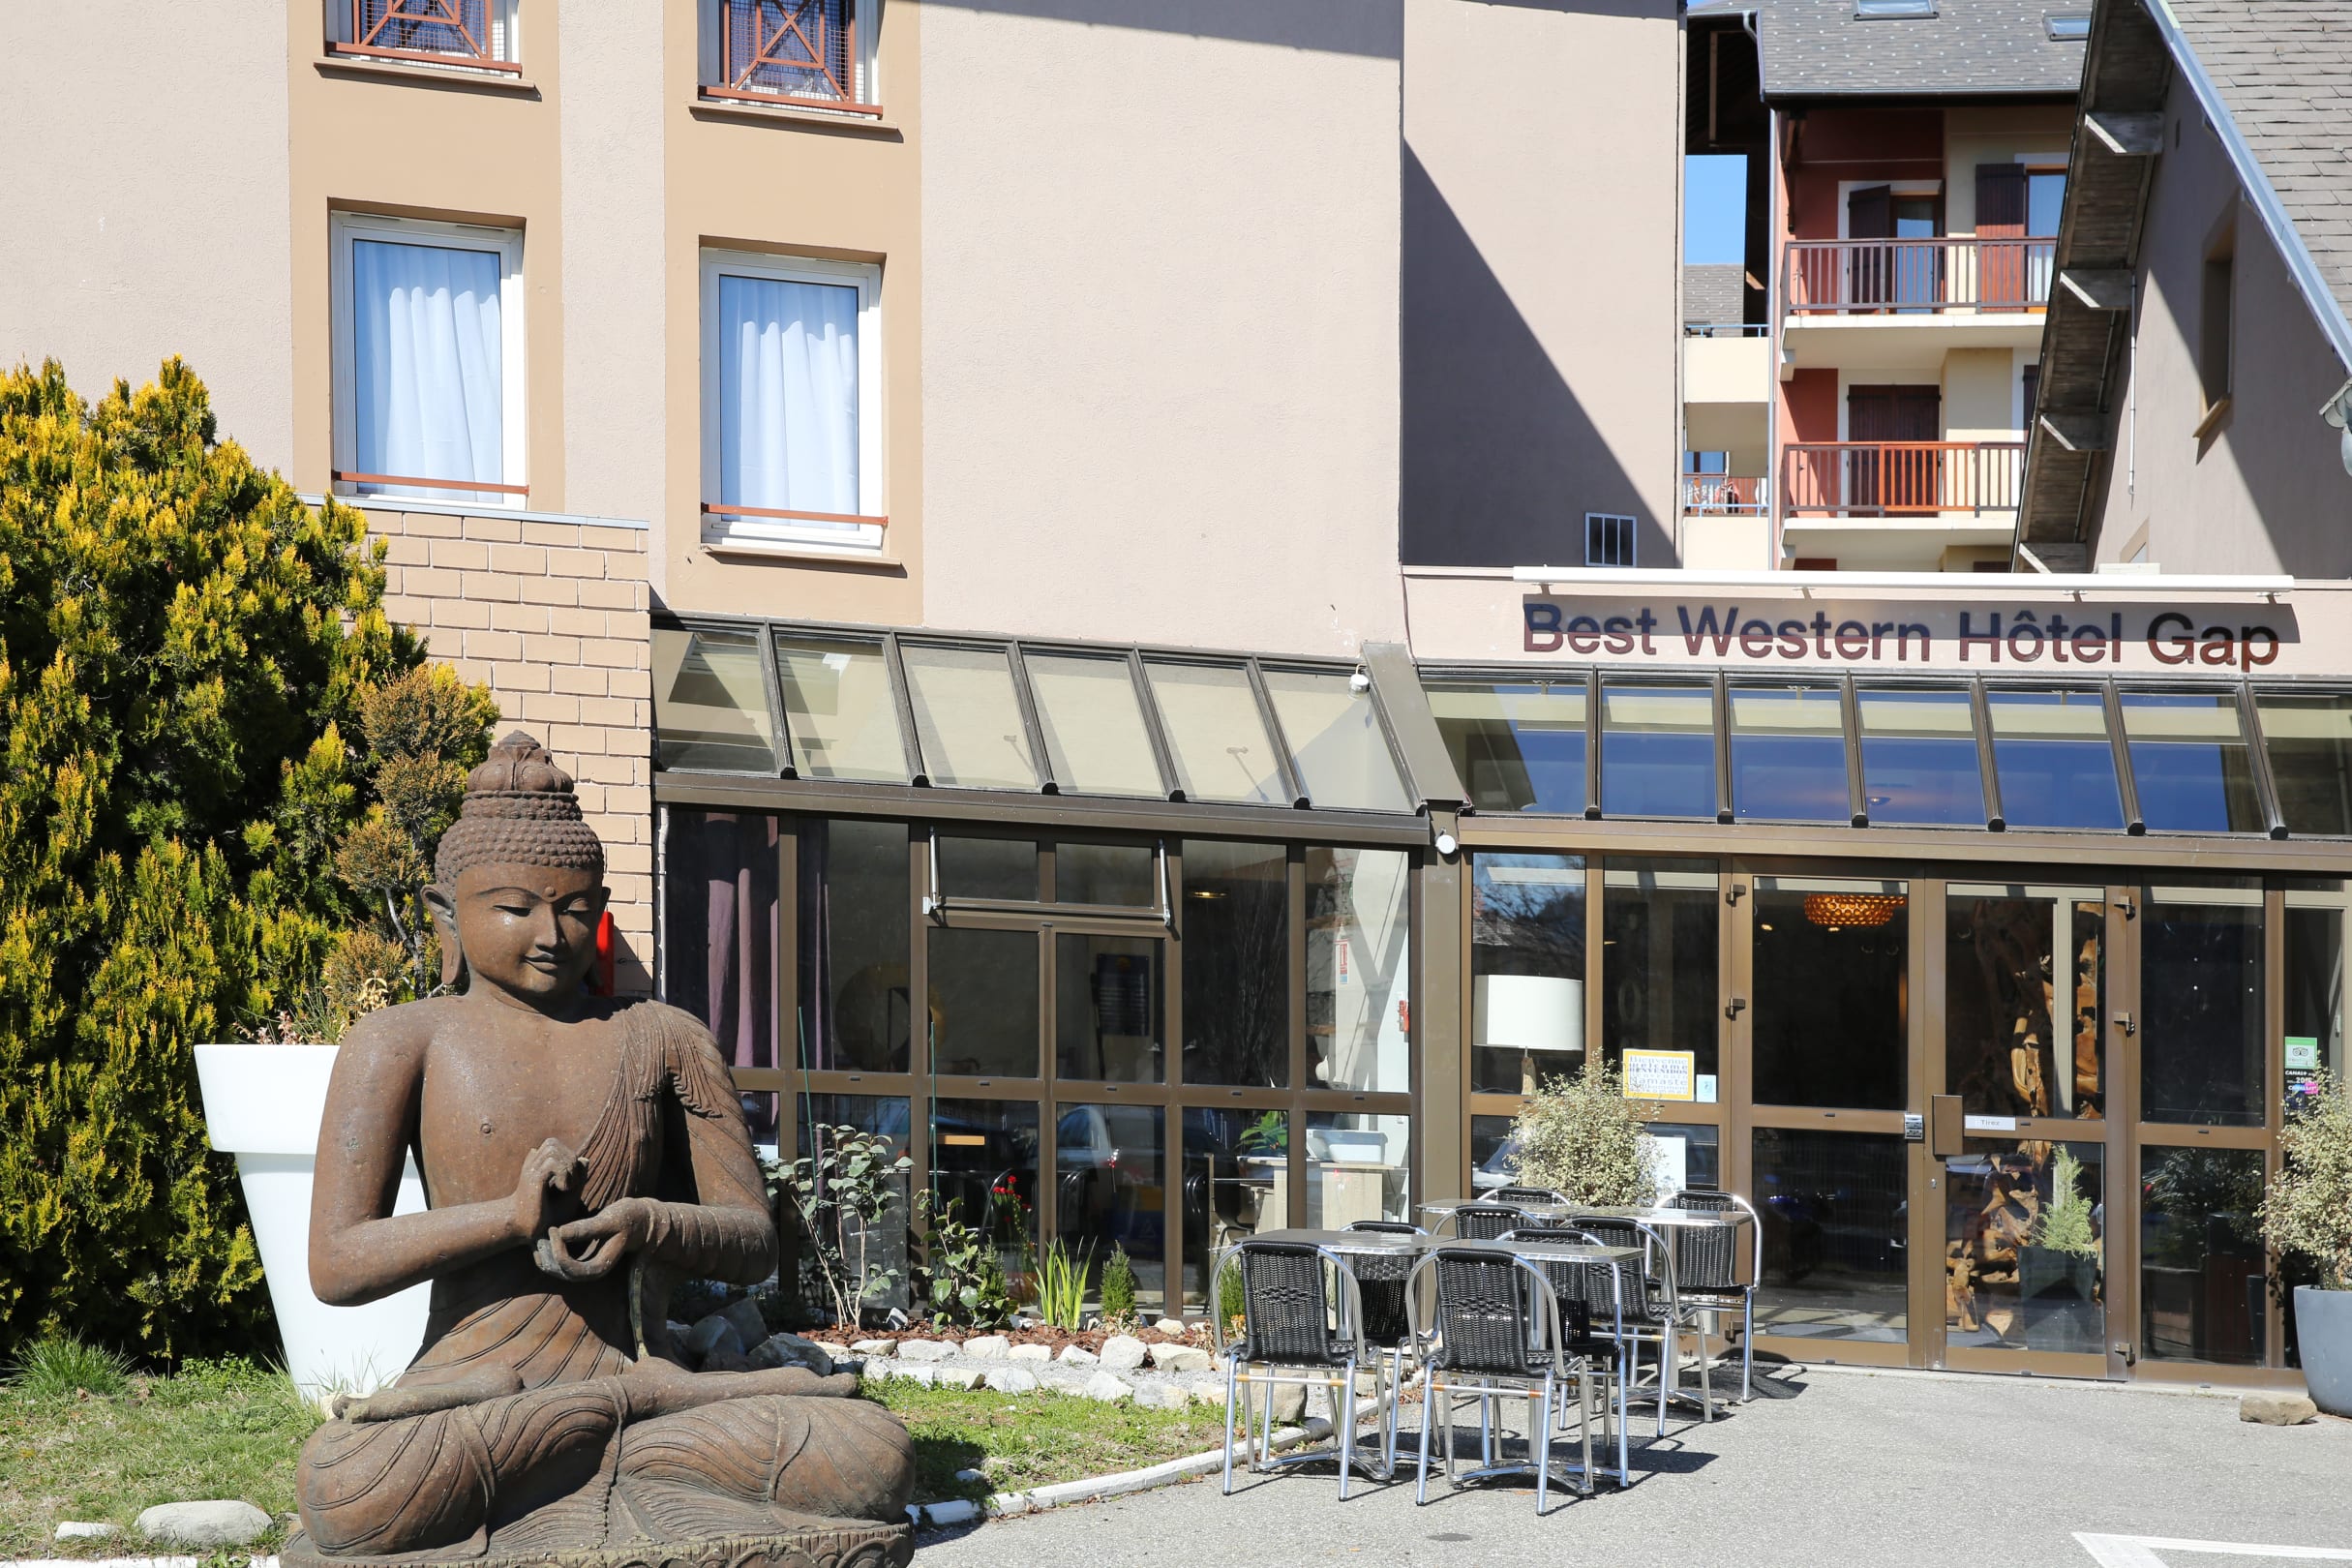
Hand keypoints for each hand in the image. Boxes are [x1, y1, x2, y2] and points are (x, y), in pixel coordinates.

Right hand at [510, 1138, 583, 1245]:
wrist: (525, 1231)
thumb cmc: (546, 1217)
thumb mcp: (569, 1196)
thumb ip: (578, 1177)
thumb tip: (585, 1159)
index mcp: (537, 1167)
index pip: (554, 1145)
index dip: (568, 1157)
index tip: (571, 1180)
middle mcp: (532, 1165)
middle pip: (552, 1143)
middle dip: (569, 1158)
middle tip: (571, 1182)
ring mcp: (531, 1171)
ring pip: (552, 1148)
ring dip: (567, 1165)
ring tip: (566, 1185)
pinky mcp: (532, 1180)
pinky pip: (552, 1163)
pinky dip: (564, 1173)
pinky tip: (563, 1188)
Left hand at [537, 1197, 653, 1281]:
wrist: (640, 1223)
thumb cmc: (627, 1219)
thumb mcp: (611, 1220)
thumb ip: (587, 1228)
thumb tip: (561, 1232)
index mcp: (600, 1266)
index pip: (571, 1268)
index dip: (558, 1252)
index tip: (555, 1230)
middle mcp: (589, 1272)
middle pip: (560, 1273)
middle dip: (547, 1254)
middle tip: (543, 1231)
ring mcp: (583, 1268)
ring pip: (556, 1271)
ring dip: (544, 1255)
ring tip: (540, 1234)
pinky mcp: (578, 1260)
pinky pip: (556, 1264)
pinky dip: (546, 1254)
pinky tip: (542, 1239)